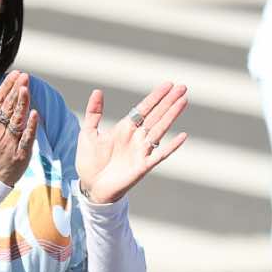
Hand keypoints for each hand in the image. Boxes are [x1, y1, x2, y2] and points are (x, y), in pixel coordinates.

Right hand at [0, 71, 39, 185]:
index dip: (7, 86)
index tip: (16, 73)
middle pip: (8, 108)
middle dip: (16, 91)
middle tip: (24, 76)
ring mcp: (9, 141)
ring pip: (16, 120)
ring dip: (21, 105)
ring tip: (26, 89)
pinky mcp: (20, 153)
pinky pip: (25, 138)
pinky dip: (30, 127)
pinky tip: (35, 114)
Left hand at [77, 82, 187, 203]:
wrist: (90, 187)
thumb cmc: (89, 161)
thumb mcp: (88, 133)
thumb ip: (94, 112)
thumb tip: (97, 91)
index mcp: (125, 128)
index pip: (144, 108)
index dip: (156, 97)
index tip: (168, 85)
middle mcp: (136, 137)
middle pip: (156, 115)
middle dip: (169, 101)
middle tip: (183, 87)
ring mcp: (142, 151)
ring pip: (160, 129)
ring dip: (172, 116)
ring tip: (183, 101)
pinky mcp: (143, 166)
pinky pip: (160, 154)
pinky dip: (171, 146)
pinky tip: (182, 136)